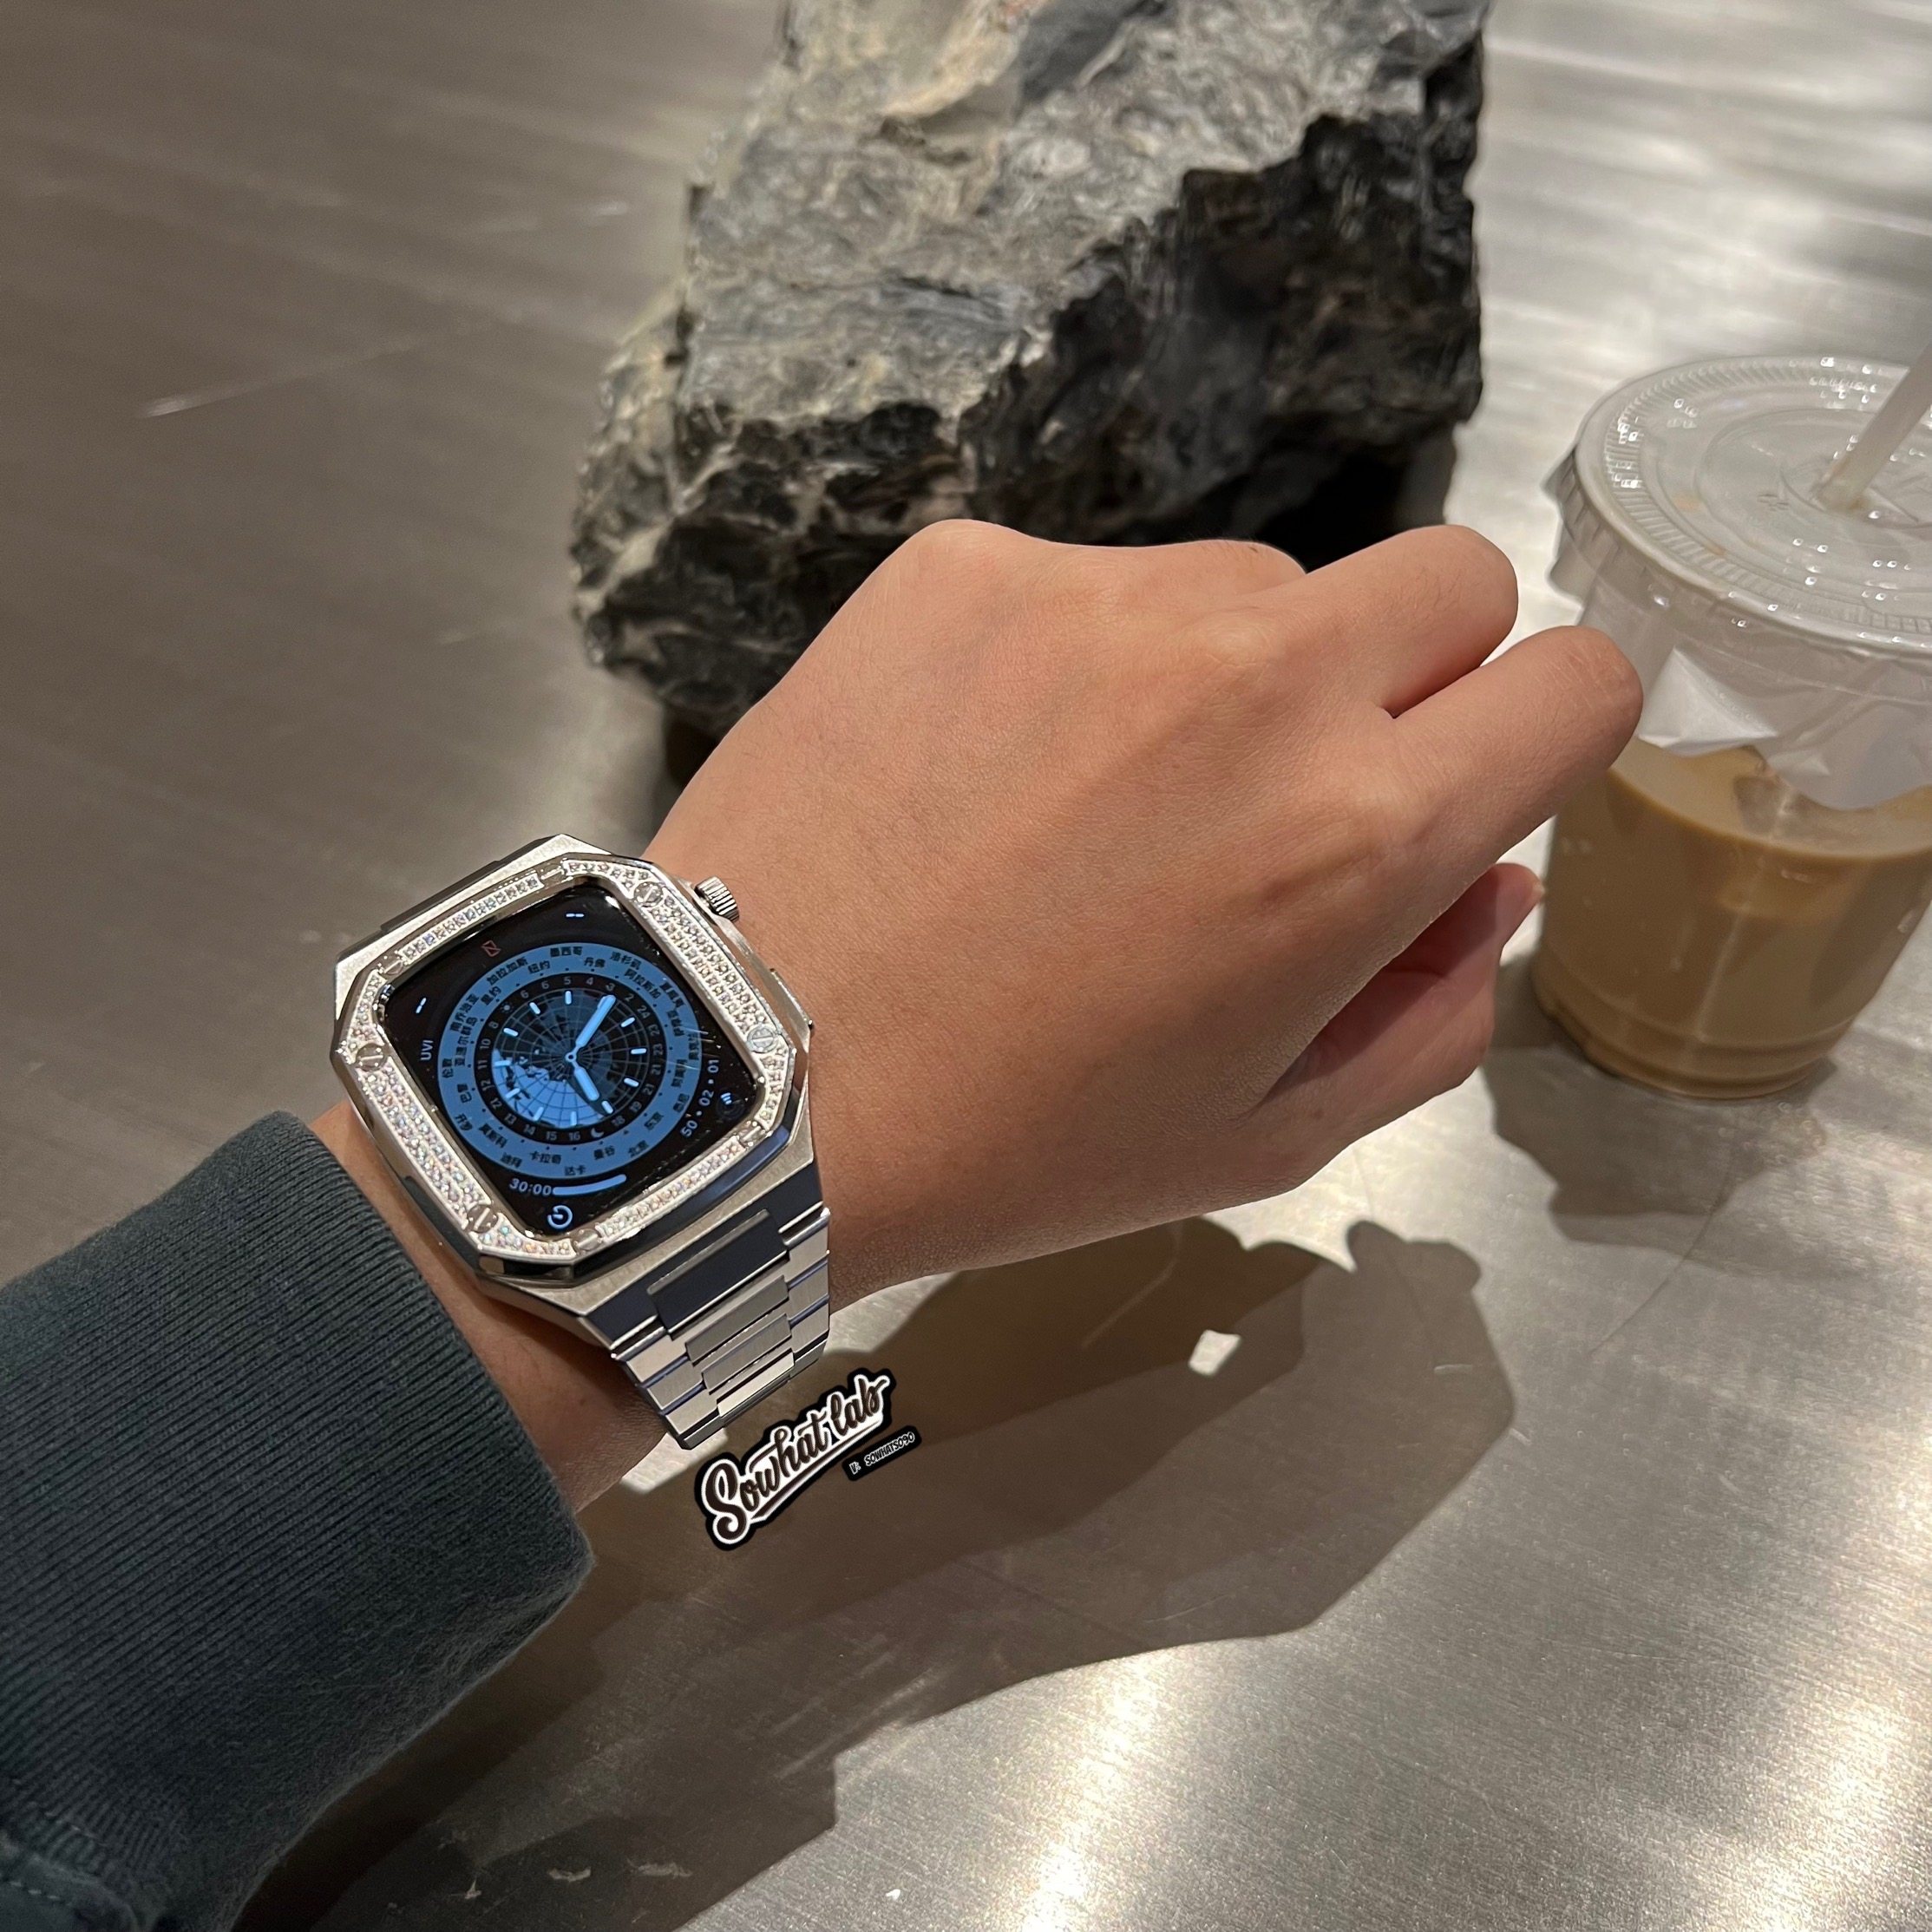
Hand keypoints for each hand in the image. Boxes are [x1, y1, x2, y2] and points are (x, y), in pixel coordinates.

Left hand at [648, 521, 1638, 1297]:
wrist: (741, 1074)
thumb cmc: (1015, 1140)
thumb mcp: (1268, 1138)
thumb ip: (1435, 1009)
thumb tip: (1486, 878)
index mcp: (1360, 831)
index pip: (1579, 681)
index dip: (1547, 734)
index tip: (1477, 779)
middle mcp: (1256, 677)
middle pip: (1453, 576)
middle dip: (1424, 675)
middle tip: (1302, 789)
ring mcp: (1102, 599)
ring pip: (1264, 580)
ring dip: (1237, 672)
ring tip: (1102, 804)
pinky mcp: (967, 567)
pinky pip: (1098, 581)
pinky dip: (1084, 658)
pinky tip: (991, 765)